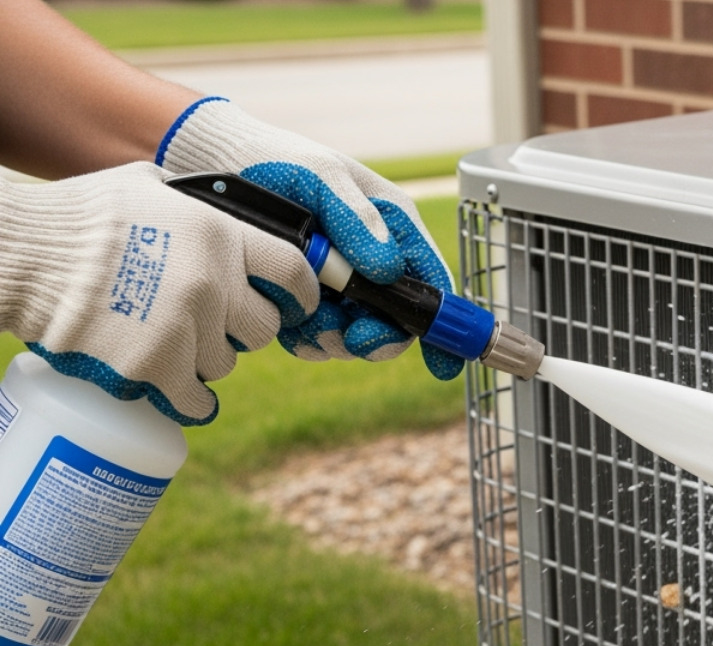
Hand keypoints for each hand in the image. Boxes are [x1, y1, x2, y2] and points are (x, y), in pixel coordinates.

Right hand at [0, 162, 318, 424]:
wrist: (26, 254)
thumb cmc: (81, 217)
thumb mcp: (149, 188)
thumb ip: (197, 207)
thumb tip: (222, 210)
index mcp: (220, 234)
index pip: (294, 272)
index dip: (300, 293)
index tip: (295, 305)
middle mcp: (213, 282)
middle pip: (263, 328)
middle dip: (242, 329)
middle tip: (213, 324)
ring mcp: (186, 328)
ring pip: (226, 363)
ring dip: (205, 359)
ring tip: (169, 342)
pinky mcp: (156, 366)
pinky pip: (197, 398)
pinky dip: (190, 400)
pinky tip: (182, 394)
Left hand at [156, 98, 461, 380]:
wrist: (215, 166)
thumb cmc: (276, 158)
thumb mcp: (321, 177)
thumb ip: (358, 219)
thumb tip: (388, 269)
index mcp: (393, 227)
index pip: (431, 283)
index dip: (441, 325)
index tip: (439, 363)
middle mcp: (373, 259)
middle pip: (396, 320)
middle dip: (376, 337)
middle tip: (350, 338)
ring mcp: (340, 283)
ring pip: (355, 333)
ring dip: (335, 339)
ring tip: (308, 324)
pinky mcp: (307, 298)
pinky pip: (318, 335)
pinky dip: (307, 338)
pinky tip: (290, 325)